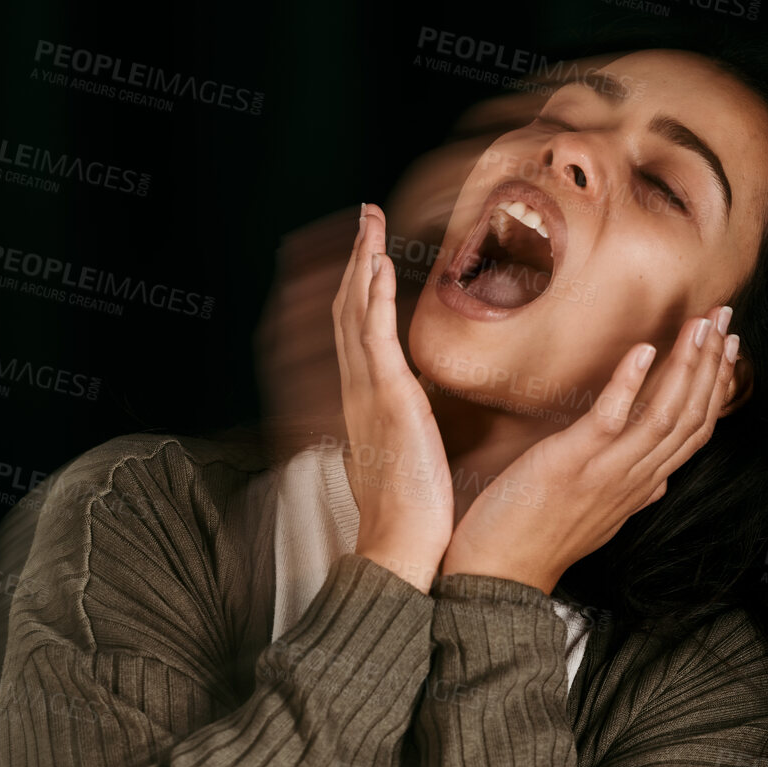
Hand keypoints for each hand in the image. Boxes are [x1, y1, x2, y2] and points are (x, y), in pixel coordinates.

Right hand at [333, 204, 454, 591]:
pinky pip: (375, 338)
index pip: (358, 333)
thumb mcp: (408, 458)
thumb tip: (417, 416)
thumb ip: (408, 428)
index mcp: (367, 404)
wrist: (400, 549)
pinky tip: (378, 266)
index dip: (361, 288)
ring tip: (368, 223)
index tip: (369, 253)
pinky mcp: (388, 402)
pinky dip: (372, 298)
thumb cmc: (413, 515)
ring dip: (361, 263)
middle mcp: (359, 393)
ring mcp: (369, 394)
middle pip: (350, 312)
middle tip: (364, 218)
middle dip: (357, 260)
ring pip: (356, 314)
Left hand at [440, 306, 739, 593]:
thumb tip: (662, 482)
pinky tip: (643, 349)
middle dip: (712, 364)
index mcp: (640, 486)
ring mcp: (605, 472)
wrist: (498, 575)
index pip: (695, 432)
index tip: (726, 350)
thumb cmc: (539, 541)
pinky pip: (610, 419)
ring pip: (664, 416)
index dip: (716, 388)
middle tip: (724, 317)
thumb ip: (634, 495)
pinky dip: (629, 383)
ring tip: (701, 324)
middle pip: (690, 417)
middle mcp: (633, 479)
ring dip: (686, 365)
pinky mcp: (571, 464)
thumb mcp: (601, 519)